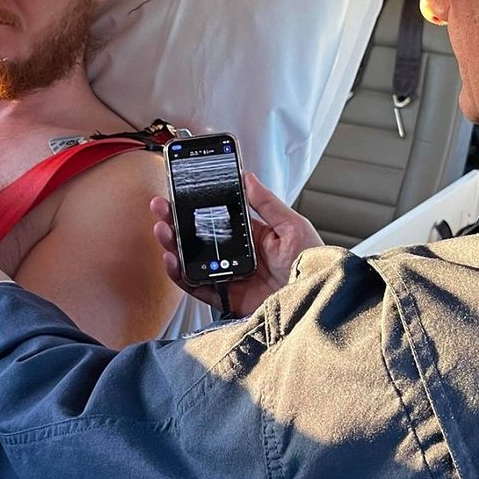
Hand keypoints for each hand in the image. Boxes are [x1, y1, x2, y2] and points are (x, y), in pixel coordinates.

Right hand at [151, 171, 323, 318]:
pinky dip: (180, 275)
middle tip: (161, 207)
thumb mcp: (294, 226)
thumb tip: (248, 177)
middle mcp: (239, 257)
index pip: (219, 218)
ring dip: (173, 245)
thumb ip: (267, 204)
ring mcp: (231, 277)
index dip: (198, 206)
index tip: (181, 191)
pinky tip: (172, 259)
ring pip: (193, 261)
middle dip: (177, 222)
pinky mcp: (227, 299)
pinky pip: (197, 287)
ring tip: (163, 229)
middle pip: (199, 238)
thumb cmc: (315, 265)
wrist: (317, 301)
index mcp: (255, 237)